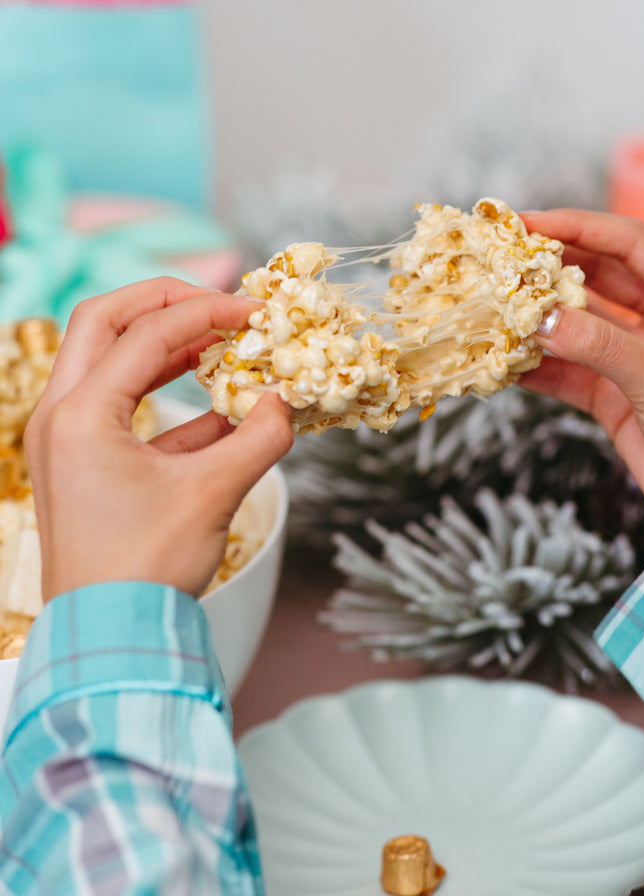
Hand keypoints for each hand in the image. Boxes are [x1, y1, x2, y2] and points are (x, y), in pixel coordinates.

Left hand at [24, 278, 293, 601]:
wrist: (110, 638)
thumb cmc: (147, 570)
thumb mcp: (213, 495)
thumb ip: (259, 438)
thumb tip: (286, 401)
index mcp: (80, 415)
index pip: (148, 333)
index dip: (208, 312)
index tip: (256, 311)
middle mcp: (60, 416)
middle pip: (103, 321)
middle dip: (165, 303)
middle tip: (218, 304)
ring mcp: (63, 439)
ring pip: (105, 358)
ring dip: (162, 344)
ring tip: (217, 342)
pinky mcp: (79, 463)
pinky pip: (118, 406)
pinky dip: (162, 394)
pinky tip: (214, 404)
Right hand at [520, 209, 643, 520]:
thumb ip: (599, 346)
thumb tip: (541, 319)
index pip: (626, 241)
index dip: (575, 226)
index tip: (524, 223)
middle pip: (595, 275)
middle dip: (547, 268)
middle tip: (499, 263)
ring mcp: (632, 356)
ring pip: (575, 324)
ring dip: (536, 320)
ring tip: (492, 310)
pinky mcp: (614, 396)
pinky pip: (566, 373)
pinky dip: (536, 370)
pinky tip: (505, 364)